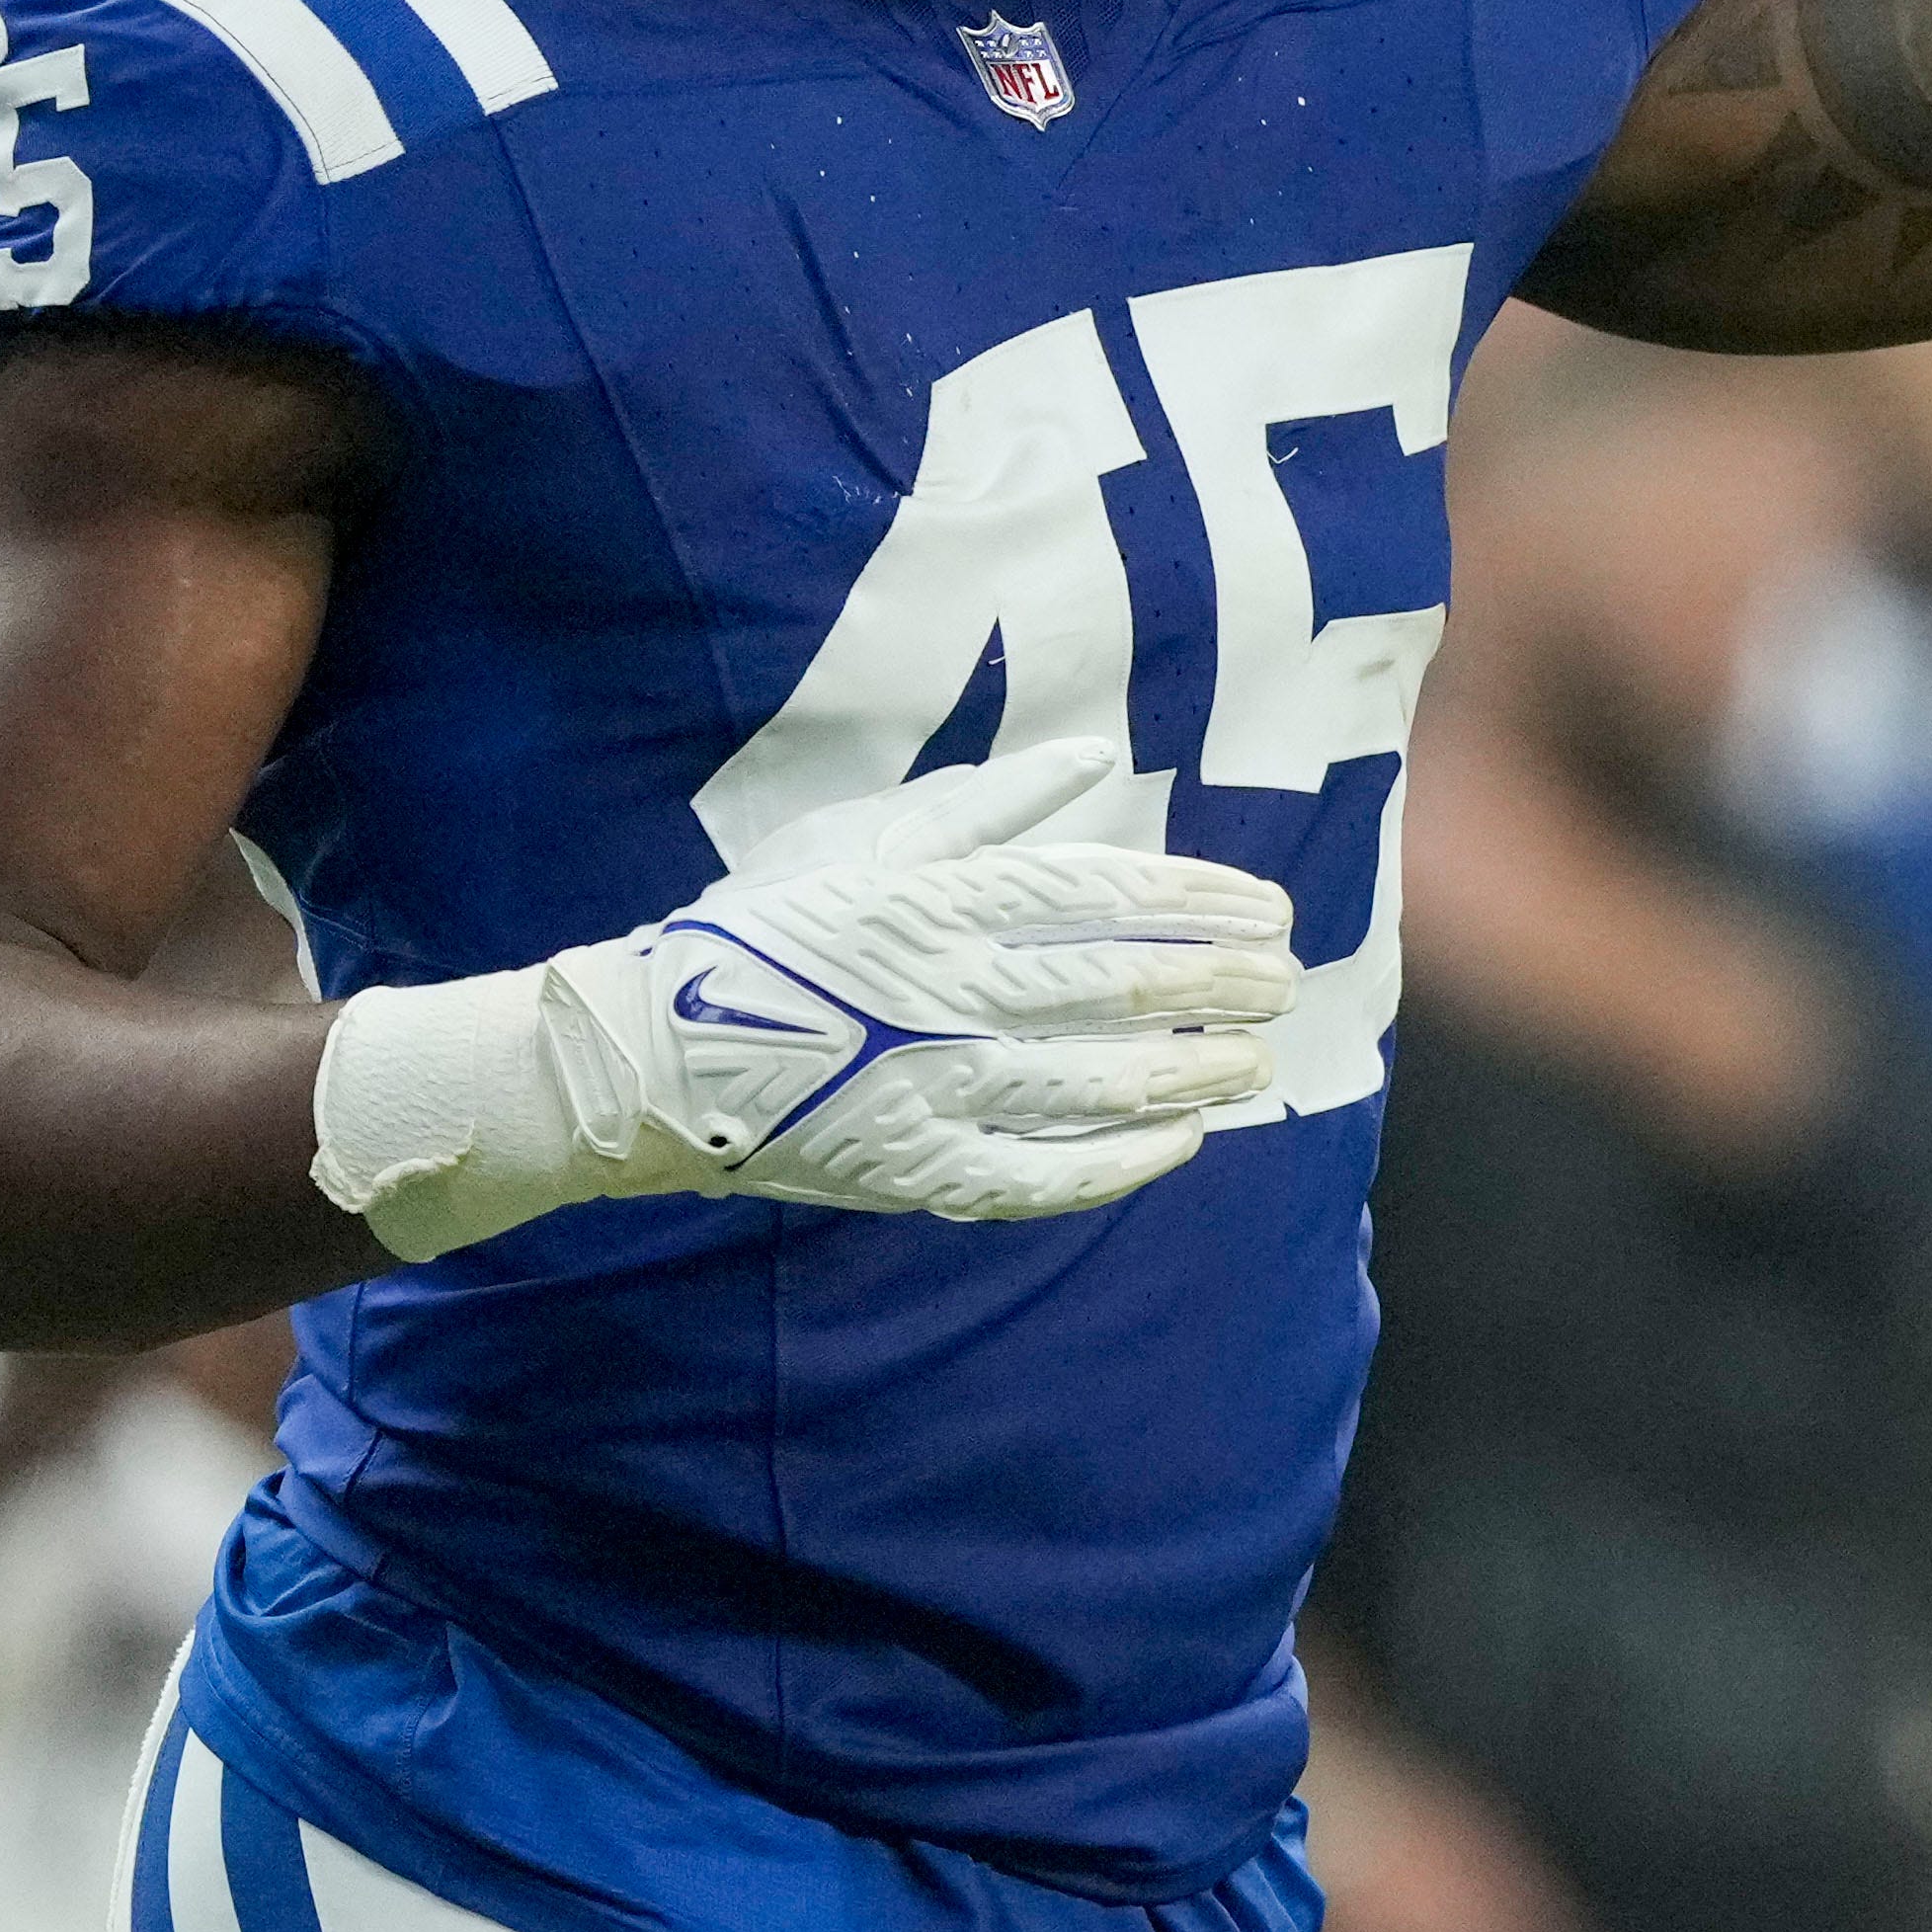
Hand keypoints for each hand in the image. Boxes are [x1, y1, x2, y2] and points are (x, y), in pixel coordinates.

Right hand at [314, 741, 1300, 1259]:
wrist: (645, 1055)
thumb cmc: (758, 929)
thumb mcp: (867, 836)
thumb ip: (989, 805)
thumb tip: (1094, 758)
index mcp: (941, 903)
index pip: (1103, 898)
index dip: (1196, 904)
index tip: (1267, 909)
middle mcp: (951, 994)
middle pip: (1116, 989)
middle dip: (1217, 986)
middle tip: (1286, 983)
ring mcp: (935, 1088)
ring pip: (1094, 1083)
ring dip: (1189, 1073)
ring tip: (1255, 1064)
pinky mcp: (914, 1167)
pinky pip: (1037, 1173)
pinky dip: (1115, 1164)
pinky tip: (1177, 1147)